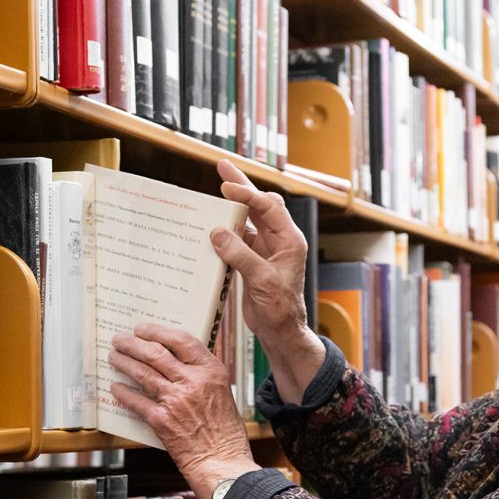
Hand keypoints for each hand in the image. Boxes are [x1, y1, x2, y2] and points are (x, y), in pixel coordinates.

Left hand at [108, 322, 260, 498]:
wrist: (222, 461)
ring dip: (124, 362)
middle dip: (133, 344)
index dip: (158, 332)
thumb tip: (177, 362)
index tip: (144, 329)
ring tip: (114, 357)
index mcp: (211, 371)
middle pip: (156, 353)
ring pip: (142, 372)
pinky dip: (123, 393)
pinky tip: (116, 388)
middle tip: (121, 341)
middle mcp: (193, 382)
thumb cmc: (225, 432)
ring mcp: (176, 400)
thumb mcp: (222, 392)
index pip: (181, 340)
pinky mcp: (162, 420)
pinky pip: (136, 401)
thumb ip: (202, 375)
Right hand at [214, 159, 311, 345]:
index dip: (248, 195)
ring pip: (248, 220)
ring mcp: (265, 250)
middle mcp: (279, 241)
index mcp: (289, 241)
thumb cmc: (280, 308)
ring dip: (231, 207)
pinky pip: (238, 239)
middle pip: (259, 205)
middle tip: (222, 167)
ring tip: (214, 188)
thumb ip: (241, 255)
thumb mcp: (262, 281)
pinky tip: (209, 225)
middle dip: (241, 187)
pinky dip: (224, 231)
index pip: (269, 207)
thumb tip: (217, 232)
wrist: (281, 331)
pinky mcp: (252, 261)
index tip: (226, 186)